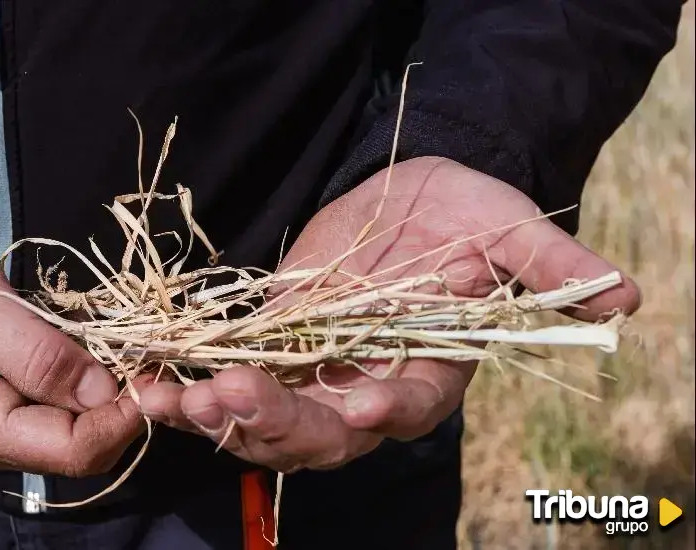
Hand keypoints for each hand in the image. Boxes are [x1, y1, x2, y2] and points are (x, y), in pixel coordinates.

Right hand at [0, 178, 143, 475]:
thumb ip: (39, 353)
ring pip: (66, 435)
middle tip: (149, 351)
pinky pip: (46, 417)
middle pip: (77, 450)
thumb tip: (108, 392)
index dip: (127, 416)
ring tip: (122, 346)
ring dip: (102, 397)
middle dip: (121, 407)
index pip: (75, 450)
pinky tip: (86, 352)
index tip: (157, 367)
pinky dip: (76, 389)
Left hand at [137, 157, 640, 472]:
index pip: (410, 405)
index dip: (385, 409)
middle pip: (322, 432)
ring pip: (263, 417)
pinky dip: (189, 384)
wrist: (407, 193)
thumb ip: (549, 269)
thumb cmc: (466, 212)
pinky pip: (227, 374)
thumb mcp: (508, 230)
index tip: (356, 405)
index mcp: (427, 369)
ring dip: (216, 415)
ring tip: (170, 400)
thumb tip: (623, 296)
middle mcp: (365, 385)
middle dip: (275, 422)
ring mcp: (312, 371)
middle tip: (228, 401)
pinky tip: (149, 382)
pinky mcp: (269, 345)